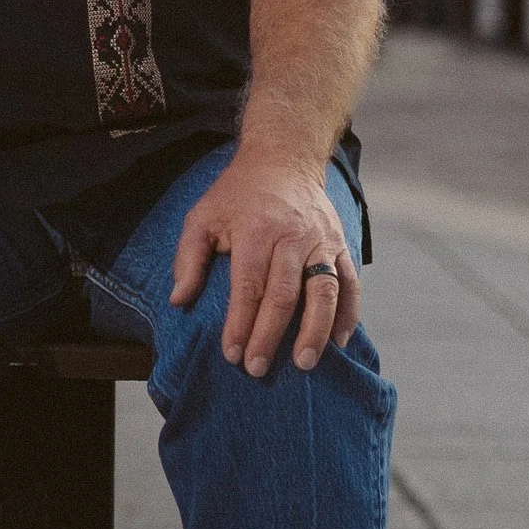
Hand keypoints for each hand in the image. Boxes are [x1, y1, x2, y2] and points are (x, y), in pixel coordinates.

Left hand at [170, 137, 358, 375]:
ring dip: (315, 330)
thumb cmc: (237, 194)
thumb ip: (189, 258)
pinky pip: (350, 282)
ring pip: (324, 291)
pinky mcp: (341, 244)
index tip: (231, 354)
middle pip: (284, 294)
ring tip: (305, 363)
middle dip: (270, 335)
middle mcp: (292, 236)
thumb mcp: (202, 216)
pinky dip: (348, 313)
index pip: (248, 285)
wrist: (283, 159)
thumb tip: (178, 301)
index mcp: (256, 230)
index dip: (240, 322)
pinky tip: (338, 342)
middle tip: (257, 368)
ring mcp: (322, 241)